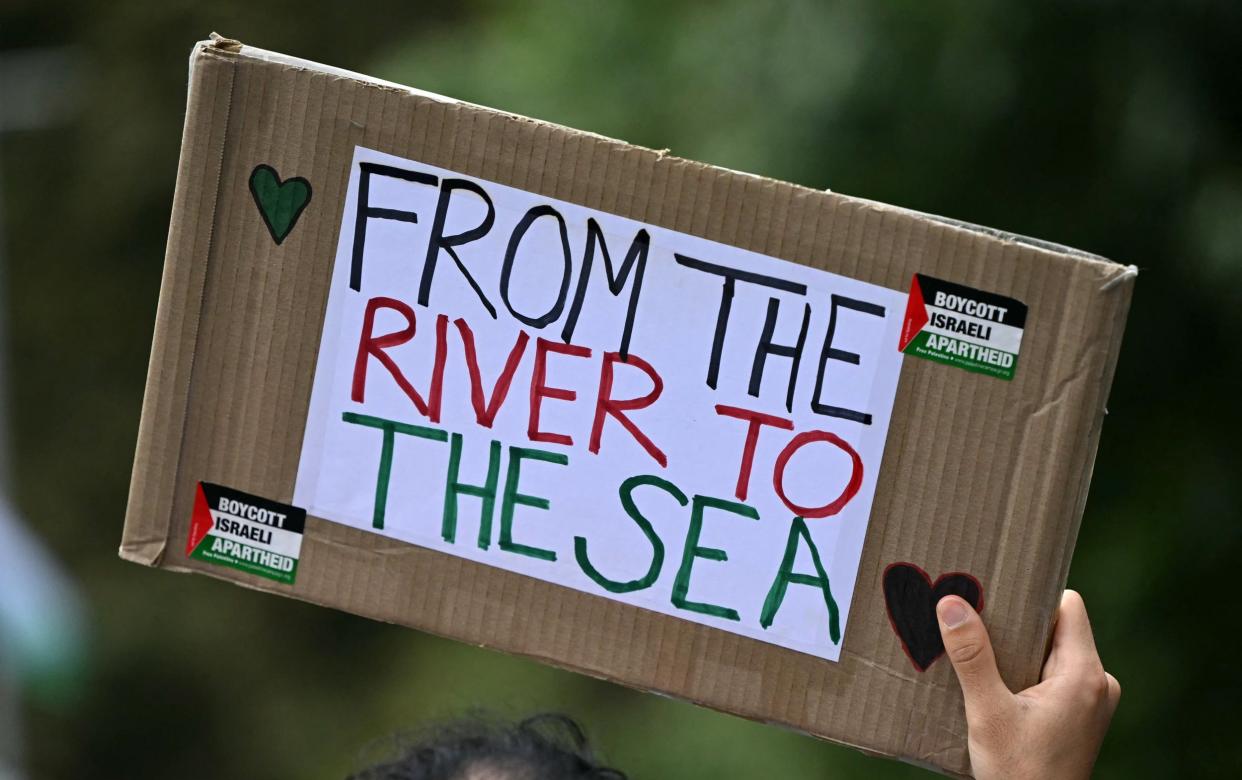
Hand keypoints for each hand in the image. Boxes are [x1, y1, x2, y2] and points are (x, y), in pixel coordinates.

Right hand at [936, 590, 1119, 779]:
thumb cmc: (1020, 774)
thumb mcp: (987, 712)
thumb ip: (971, 656)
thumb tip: (952, 603)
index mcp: (1085, 674)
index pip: (1066, 605)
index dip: (1032, 596)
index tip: (995, 595)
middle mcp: (1098, 684)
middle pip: (1056, 629)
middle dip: (1016, 626)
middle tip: (976, 623)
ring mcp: (1092, 703)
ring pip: (1052, 654)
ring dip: (1018, 654)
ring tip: (980, 658)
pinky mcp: (1081, 719)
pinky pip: (1053, 679)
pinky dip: (1025, 677)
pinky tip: (993, 687)